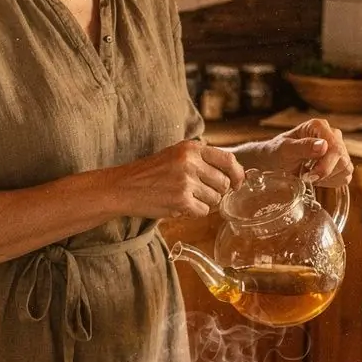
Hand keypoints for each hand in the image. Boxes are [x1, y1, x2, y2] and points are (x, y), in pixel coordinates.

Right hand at [114, 140, 245, 219]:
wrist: (123, 187)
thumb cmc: (150, 174)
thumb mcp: (176, 155)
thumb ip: (201, 160)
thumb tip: (233, 173)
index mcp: (191, 148)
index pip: (228, 159)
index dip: (237, 174)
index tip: (238, 183)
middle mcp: (190, 161)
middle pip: (224, 183)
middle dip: (216, 192)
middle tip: (198, 194)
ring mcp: (186, 181)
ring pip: (215, 199)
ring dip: (203, 203)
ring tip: (183, 198)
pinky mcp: (181, 200)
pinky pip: (203, 211)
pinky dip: (194, 213)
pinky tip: (179, 206)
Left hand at [258, 119, 353, 186]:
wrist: (275, 161)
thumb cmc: (277, 152)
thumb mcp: (284, 149)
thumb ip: (302, 146)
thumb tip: (323, 146)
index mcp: (319, 126)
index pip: (335, 147)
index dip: (325, 165)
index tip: (309, 175)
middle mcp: (332, 135)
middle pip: (342, 158)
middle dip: (324, 173)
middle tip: (305, 176)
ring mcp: (337, 149)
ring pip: (346, 168)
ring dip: (327, 178)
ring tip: (309, 174)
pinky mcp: (340, 163)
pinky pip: (345, 176)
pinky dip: (331, 182)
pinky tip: (317, 178)